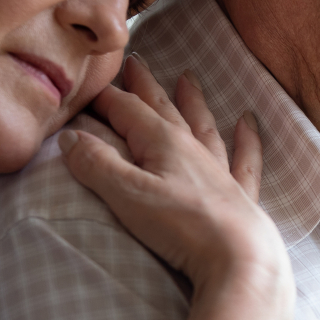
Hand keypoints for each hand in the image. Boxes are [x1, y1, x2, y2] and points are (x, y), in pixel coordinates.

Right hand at [59, 55, 293, 319]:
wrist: (238, 256)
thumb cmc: (182, 225)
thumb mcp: (128, 195)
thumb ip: (97, 164)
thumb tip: (71, 136)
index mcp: (164, 143)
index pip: (129, 110)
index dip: (107, 97)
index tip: (90, 85)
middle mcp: (193, 149)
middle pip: (165, 110)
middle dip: (147, 87)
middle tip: (137, 62)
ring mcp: (218, 170)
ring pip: (203, 126)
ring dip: (193, 102)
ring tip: (188, 78)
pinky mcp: (238, 195)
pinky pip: (244, 159)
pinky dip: (246, 139)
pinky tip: (249, 122)